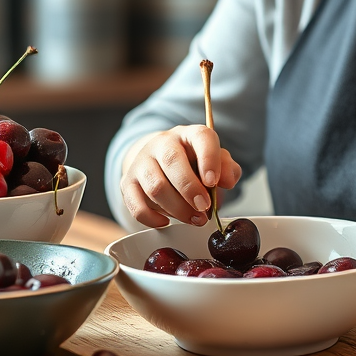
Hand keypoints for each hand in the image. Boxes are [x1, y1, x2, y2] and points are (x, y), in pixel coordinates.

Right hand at [120, 125, 241, 228]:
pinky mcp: (127, 183)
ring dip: (177, 209)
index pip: (201, 137)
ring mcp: (142, 162)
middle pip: (172, 161)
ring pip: (155, 186)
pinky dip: (152, 218)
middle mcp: (163, 143)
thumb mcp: (215, 161)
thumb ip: (227, 168)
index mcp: (189, 134)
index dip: (209, 159)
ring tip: (194, 219)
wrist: (159, 161)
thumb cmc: (193, 163)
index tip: (214, 182)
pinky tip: (167, 221)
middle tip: (204, 208)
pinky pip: (136, 205)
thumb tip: (226, 181)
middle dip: (190, 189)